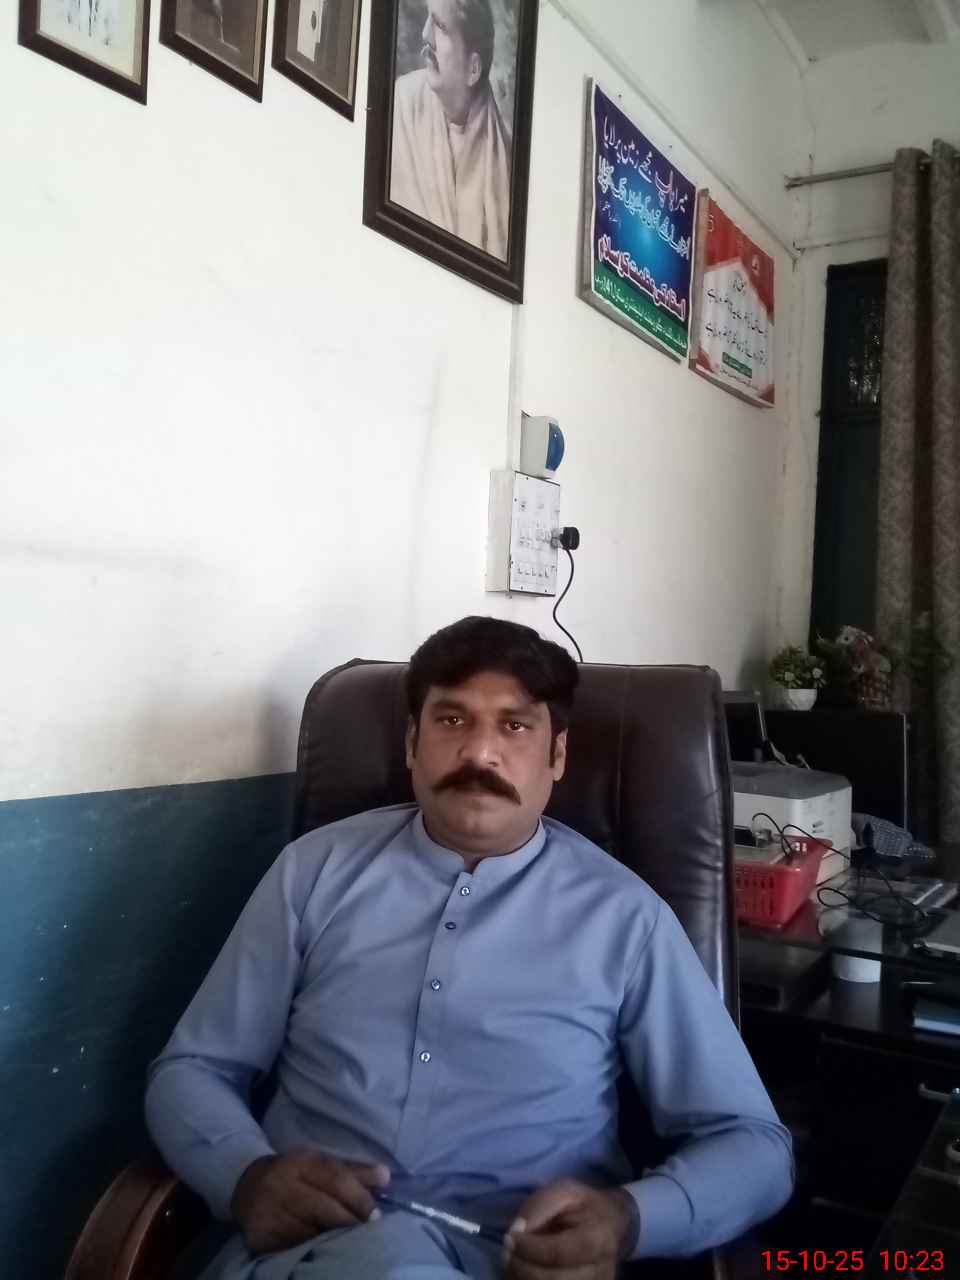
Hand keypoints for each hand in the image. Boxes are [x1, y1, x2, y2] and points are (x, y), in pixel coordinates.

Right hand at [230, 1150, 389, 1254]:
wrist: (248, 1186)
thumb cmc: (295, 1175)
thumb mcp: (321, 1164)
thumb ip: (354, 1171)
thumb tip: (386, 1176)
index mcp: (301, 1162)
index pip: (336, 1179)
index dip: (359, 1198)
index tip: (376, 1215)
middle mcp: (282, 1184)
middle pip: (324, 1208)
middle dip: (350, 1222)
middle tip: (368, 1232)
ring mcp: (269, 1212)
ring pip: (310, 1232)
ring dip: (331, 1240)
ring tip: (347, 1243)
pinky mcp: (260, 1236)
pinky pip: (293, 1248)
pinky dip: (310, 1249)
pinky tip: (321, 1250)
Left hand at [504, 1180, 638, 1278]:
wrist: (611, 1224)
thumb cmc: (584, 1205)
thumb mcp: (565, 1190)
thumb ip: (540, 1206)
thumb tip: (518, 1230)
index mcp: (599, 1239)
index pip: (559, 1253)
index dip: (529, 1248)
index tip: (510, 1237)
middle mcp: (600, 1271)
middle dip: (521, 1267)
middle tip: (507, 1251)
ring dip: (522, 1277)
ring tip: (514, 1259)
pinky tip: (523, 1269)